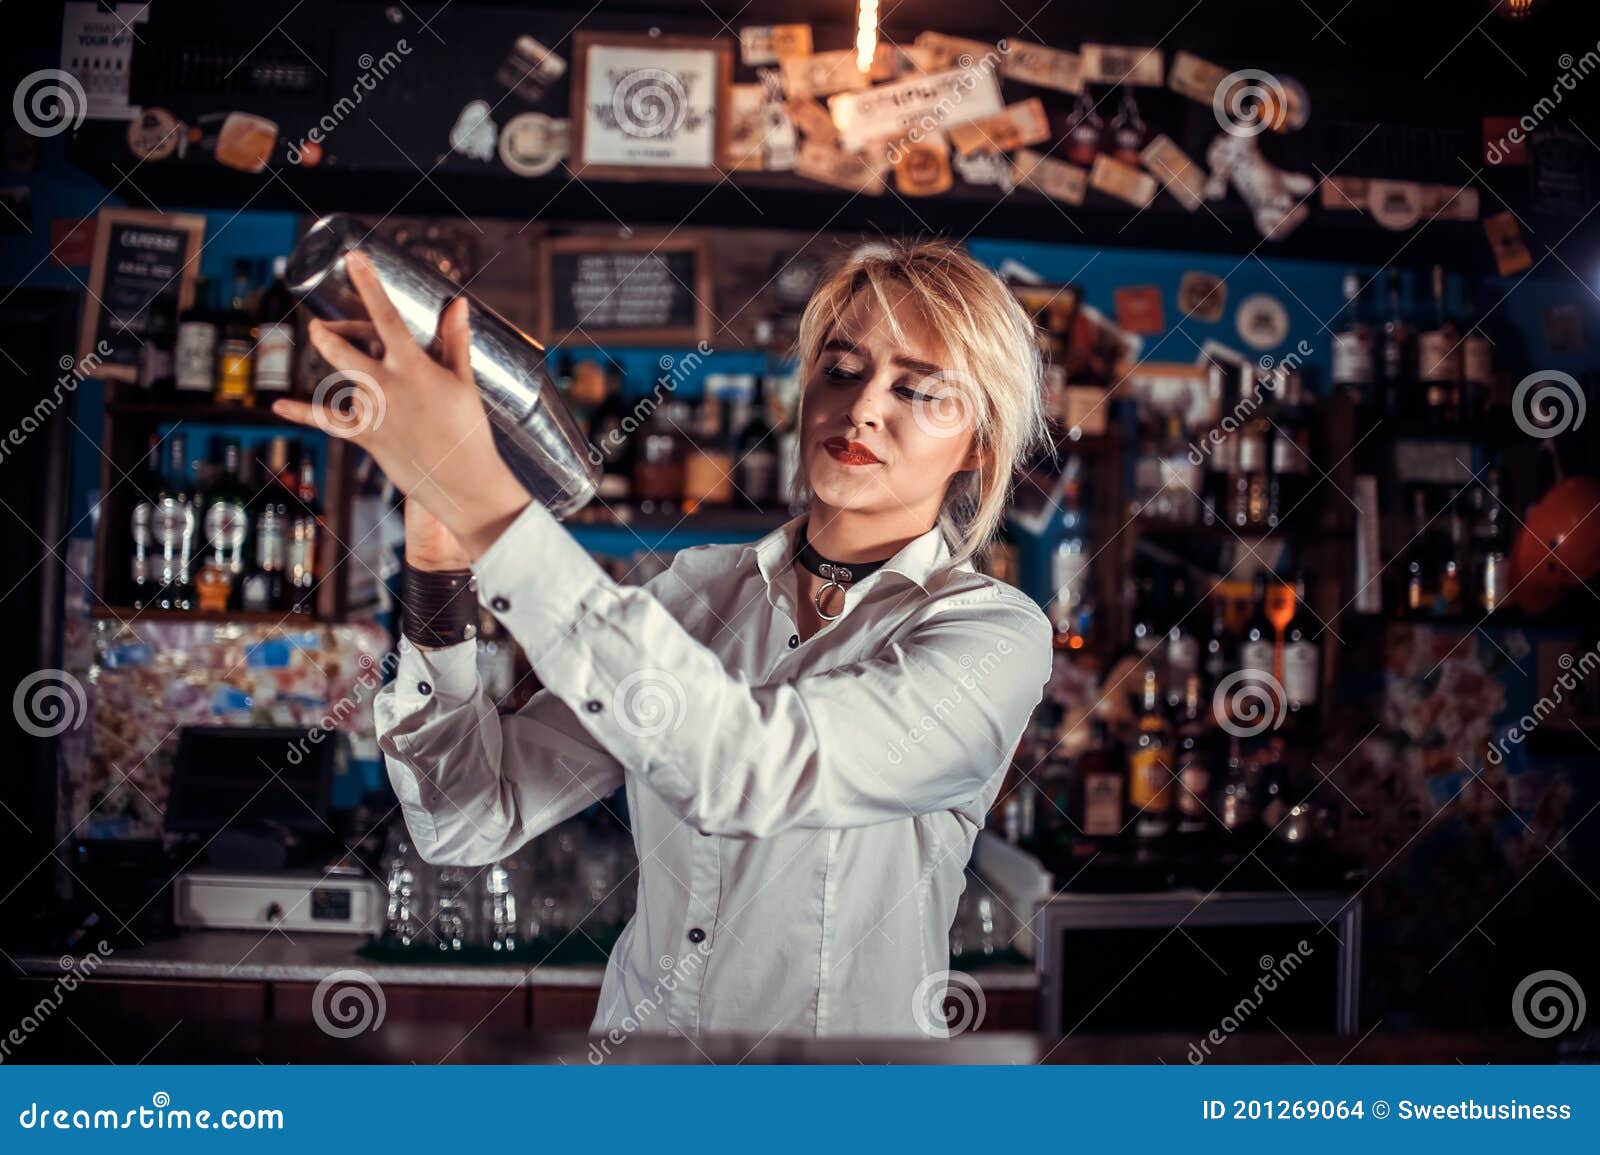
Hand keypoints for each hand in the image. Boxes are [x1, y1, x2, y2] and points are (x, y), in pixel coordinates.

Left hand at [271, 249, 531, 558]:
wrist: (462, 481)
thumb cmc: (469, 431)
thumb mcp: (464, 381)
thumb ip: (455, 341)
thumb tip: (459, 305)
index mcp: (414, 367)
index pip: (386, 316)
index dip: (369, 284)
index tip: (355, 259)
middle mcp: (387, 386)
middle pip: (345, 348)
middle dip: (330, 332)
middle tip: (322, 324)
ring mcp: (373, 411)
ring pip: (345, 379)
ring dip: (341, 364)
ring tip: (330, 347)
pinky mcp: (365, 435)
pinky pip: (327, 420)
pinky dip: (302, 411)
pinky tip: (278, 405)